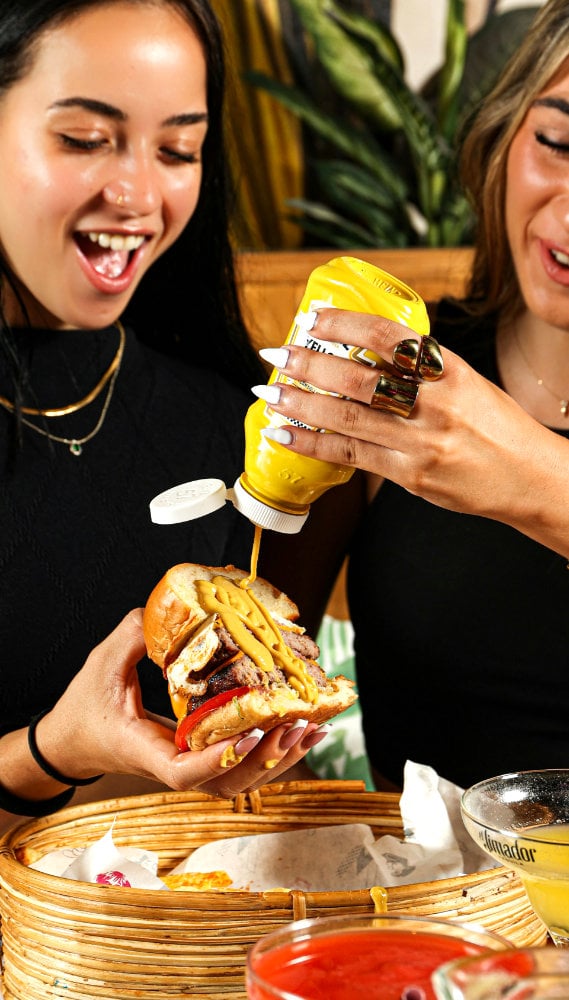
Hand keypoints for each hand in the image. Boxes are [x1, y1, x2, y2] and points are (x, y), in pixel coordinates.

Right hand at [42, 610, 324, 797]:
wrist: (74, 740)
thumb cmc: (84, 708)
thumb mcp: (101, 665)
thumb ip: (133, 637)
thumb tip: (166, 613)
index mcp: (144, 750)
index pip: (183, 773)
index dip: (218, 760)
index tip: (247, 737)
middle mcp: (172, 765)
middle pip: (227, 782)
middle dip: (266, 759)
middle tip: (295, 726)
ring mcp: (190, 764)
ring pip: (241, 780)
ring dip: (279, 758)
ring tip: (311, 729)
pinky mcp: (202, 756)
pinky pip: (243, 764)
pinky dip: (275, 751)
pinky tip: (304, 730)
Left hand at [258, 308, 565, 528]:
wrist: (528, 478)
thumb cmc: (496, 426)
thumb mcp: (467, 382)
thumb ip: (420, 370)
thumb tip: (362, 354)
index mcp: (451, 371)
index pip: (389, 337)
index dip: (345, 324)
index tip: (313, 317)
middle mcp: (435, 405)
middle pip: (358, 379)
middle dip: (309, 364)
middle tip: (276, 353)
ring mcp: (421, 443)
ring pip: (347, 419)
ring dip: (300, 405)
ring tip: (269, 394)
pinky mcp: (411, 476)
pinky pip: (351, 456)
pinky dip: (313, 444)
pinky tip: (287, 435)